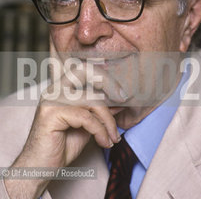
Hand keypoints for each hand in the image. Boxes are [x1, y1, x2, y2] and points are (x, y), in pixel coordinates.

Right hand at [5, 60, 126, 197]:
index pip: (83, 69)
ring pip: (91, 100)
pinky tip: (104, 142)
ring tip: (112, 137)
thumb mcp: (87, 125)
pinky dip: (99, 130)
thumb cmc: (61, 147)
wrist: (39, 169)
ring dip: (108, 121)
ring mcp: (51, 99)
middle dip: (108, 82)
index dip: (104, 76)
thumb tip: (119, 102)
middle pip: (85, 71)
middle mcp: (54, 89)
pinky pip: (85, 117)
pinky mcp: (51, 113)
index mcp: (61, 88)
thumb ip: (99, 111)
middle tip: (123, 99)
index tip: (121, 94)